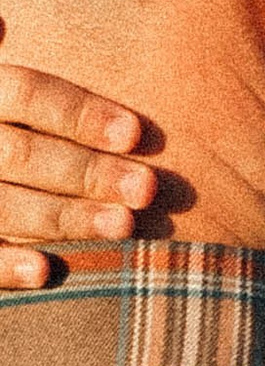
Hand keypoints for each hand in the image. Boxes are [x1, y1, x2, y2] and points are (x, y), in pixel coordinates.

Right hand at [0, 47, 160, 288]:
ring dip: (63, 218)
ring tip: (124, 226)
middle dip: (86, 172)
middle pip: (20, 153)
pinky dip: (5, 266)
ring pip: (3, 205)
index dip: (79, 113)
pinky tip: (48, 272)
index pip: (25, 93)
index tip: (137, 133)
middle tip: (148, 189)